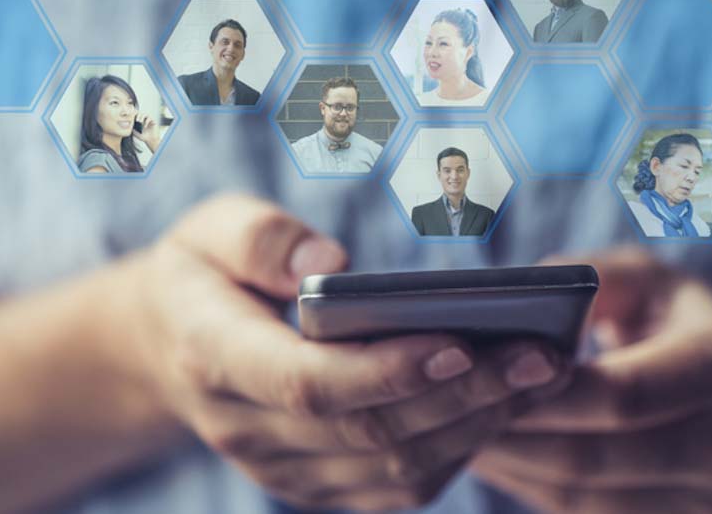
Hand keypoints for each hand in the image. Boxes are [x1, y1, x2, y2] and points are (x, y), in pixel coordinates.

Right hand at [129, 195, 565, 510]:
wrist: (169, 342)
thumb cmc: (204, 270)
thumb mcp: (210, 227)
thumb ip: (259, 238)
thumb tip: (329, 264)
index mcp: (212, 355)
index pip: (304, 382)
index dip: (384, 371)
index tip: (461, 342)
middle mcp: (244, 427)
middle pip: (366, 431)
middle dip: (462, 396)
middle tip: (542, 355)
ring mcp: (279, 466)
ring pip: (391, 469)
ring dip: (474, 427)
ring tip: (542, 376)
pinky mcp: (313, 480)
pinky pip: (394, 485)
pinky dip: (456, 448)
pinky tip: (501, 404)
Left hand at [133, 114, 160, 152]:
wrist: (150, 140)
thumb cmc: (143, 137)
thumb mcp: (135, 132)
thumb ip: (131, 128)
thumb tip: (127, 124)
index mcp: (139, 121)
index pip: (136, 115)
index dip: (133, 115)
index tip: (131, 118)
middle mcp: (144, 119)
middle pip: (140, 113)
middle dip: (137, 115)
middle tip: (136, 120)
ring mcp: (149, 120)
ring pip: (145, 114)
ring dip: (142, 117)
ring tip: (139, 121)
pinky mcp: (153, 121)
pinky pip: (150, 118)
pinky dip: (147, 121)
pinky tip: (145, 126)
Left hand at [471, 247, 711, 513]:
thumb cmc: (691, 325)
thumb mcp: (658, 281)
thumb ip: (595, 276)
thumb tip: (522, 295)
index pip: (624, 393)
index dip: (547, 389)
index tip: (483, 368)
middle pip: (594, 457)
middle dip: (511, 433)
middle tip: (442, 409)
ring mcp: (705, 500)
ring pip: (582, 500)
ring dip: (510, 469)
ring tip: (449, 433)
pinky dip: (531, 489)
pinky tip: (490, 458)